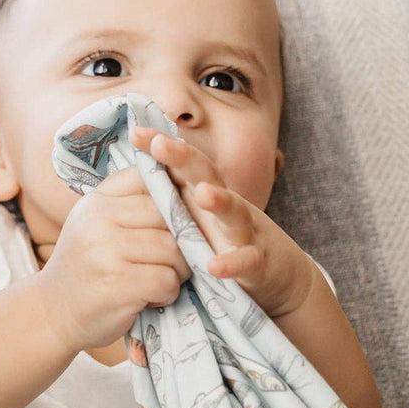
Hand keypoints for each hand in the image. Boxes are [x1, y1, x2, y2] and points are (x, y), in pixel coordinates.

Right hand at [35, 163, 193, 355]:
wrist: (54, 314)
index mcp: (96, 201)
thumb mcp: (95, 225)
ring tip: (160, 280)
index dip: (172, 197)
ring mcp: (105, 252)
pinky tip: (153, 297)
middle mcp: (98, 220)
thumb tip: (186, 189)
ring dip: (177, 270)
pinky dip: (168, 292)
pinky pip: (166, 279)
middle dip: (182, 241)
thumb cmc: (87, 268)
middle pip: (168, 216)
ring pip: (172, 249)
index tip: (174, 220)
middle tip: (172, 261)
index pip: (148, 178)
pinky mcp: (117, 285)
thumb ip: (129, 204)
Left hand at [129, 125, 316, 319]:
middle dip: (184, 157)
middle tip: (161, 143)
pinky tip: (215, 266)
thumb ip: (172, 199)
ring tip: (203, 193)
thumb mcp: (198, 218)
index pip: (183, 164)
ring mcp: (245, 231)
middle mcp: (225, 206)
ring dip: (220, 201)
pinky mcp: (258, 262)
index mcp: (206, 193)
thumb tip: (131, 181)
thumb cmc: (228, 241)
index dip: (162, 147)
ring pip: (234, 212)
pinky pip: (245, 261)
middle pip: (206, 175)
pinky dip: (232, 263)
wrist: (278, 275)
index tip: (135, 132)